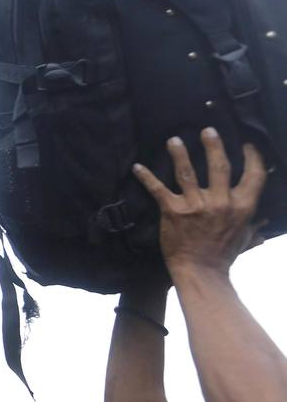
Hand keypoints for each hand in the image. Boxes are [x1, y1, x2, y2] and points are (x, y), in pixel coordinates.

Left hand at [132, 128, 266, 278]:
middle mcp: (220, 202)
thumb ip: (252, 223)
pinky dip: (146, 177)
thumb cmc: (223, 254)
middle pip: (219, 166)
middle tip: (208, 130)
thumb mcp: (244, 236)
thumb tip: (264, 221)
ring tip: (173, 139)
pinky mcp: (173, 211)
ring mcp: (195, 205)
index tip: (247, 142)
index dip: (252, 156)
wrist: (200, 271)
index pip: (253, 175)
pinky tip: (137, 167)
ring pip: (187, 172)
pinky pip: (158, 189)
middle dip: (213, 145)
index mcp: (242, 206)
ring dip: (179, 153)